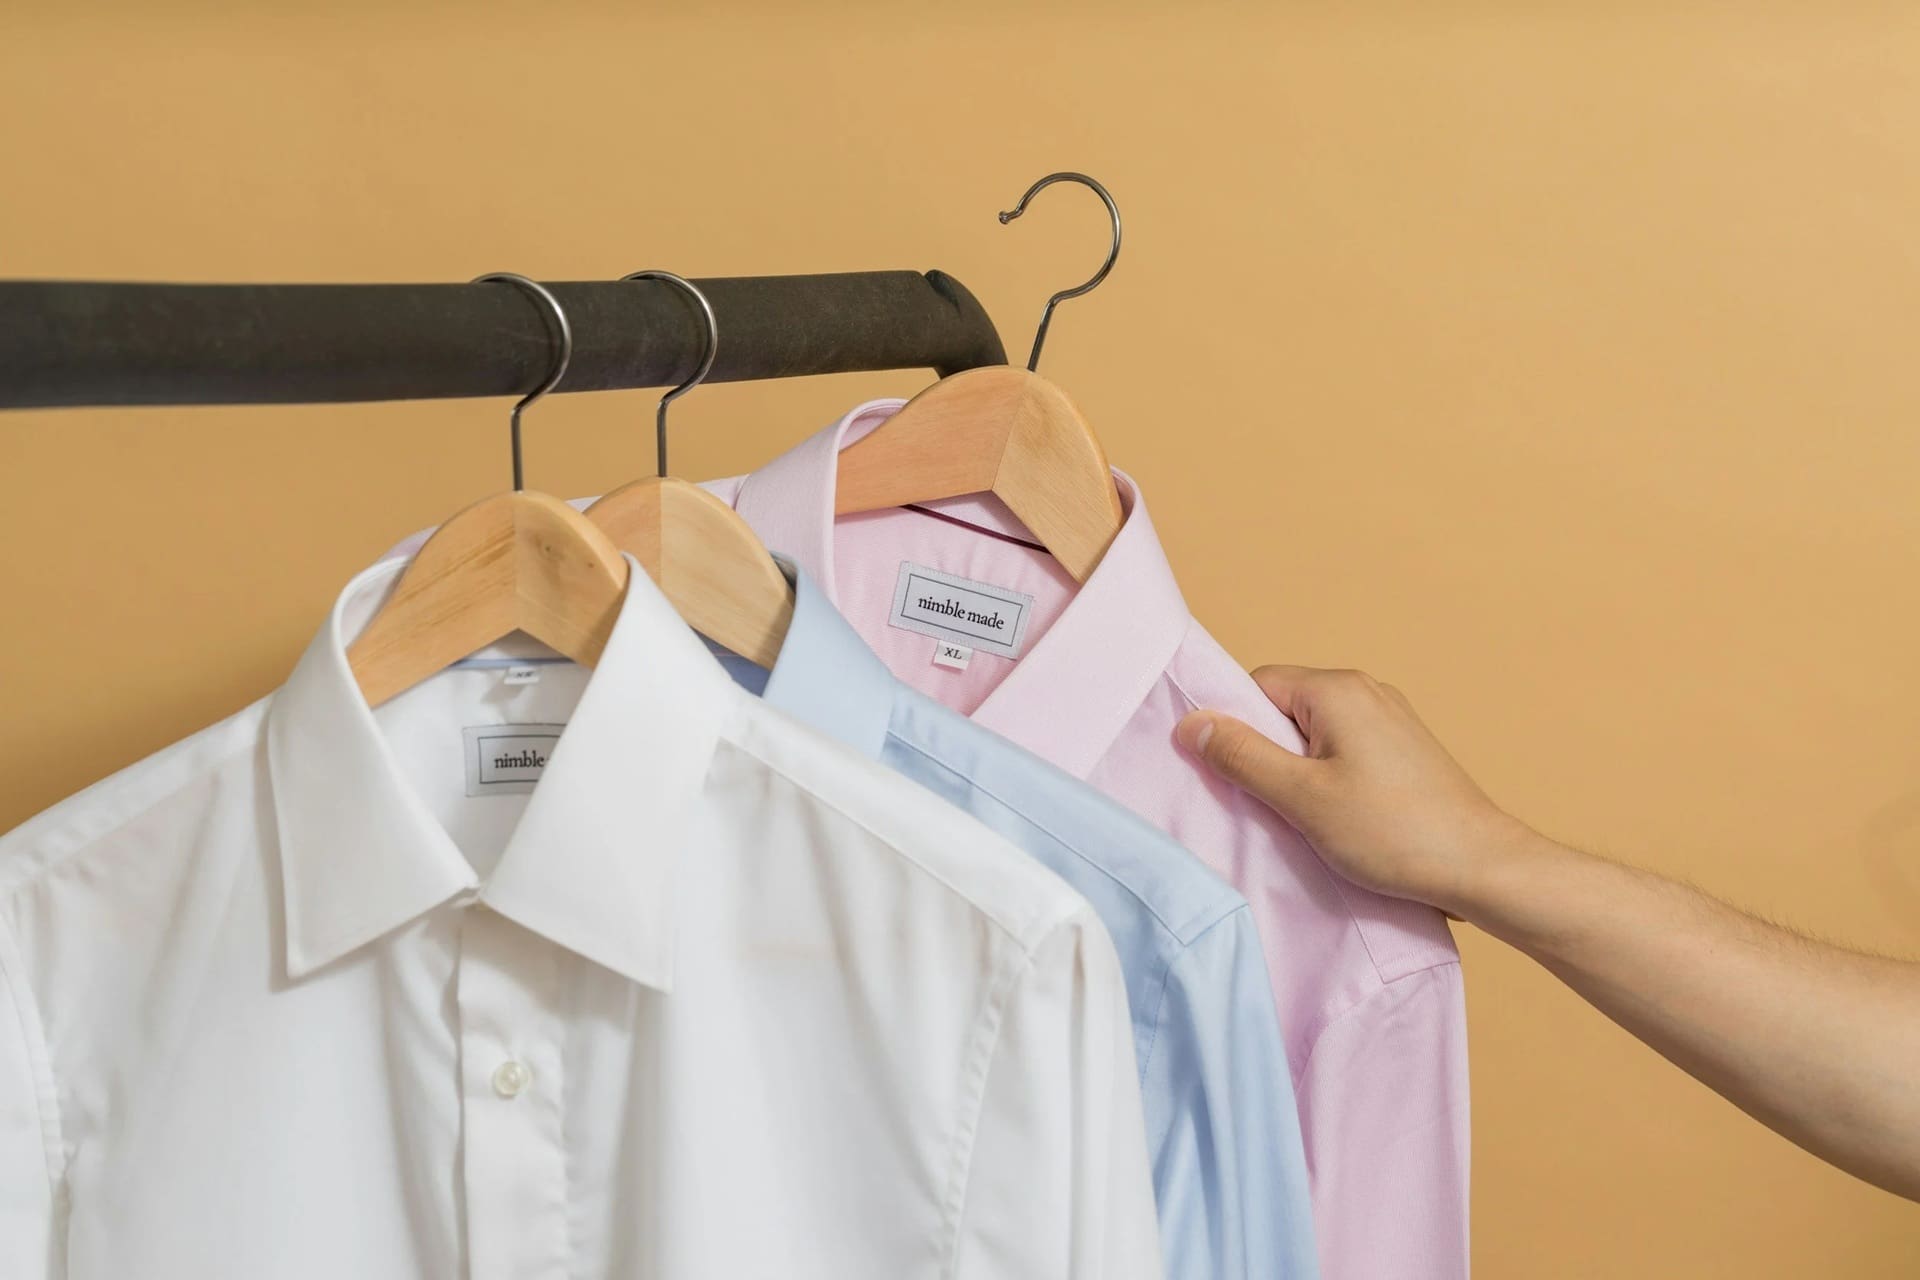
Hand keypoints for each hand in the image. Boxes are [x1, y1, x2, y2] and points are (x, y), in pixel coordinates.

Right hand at [1176, 666, 1530, 914]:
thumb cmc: (1392, 832)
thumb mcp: (1300, 797)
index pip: (1256, 685)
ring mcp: (1390, 718)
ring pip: (1314, 731)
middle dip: (1266, 751)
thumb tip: (1191, 722)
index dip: (1234, 727)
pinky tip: (1337, 817)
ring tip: (1304, 815)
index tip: (1232, 774)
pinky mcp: (1405, 748)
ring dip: (1297, 769)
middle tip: (1267, 801)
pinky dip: (1328, 777)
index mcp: (1336, 690)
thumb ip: (1241, 757)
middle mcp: (1366, 690)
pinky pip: (1344, 748)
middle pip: (1284, 707)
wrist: (1481, 866)